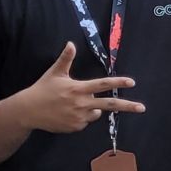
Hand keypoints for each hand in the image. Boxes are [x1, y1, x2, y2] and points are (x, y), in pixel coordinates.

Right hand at [16, 42, 144, 133]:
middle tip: (142, 108)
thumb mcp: (54, 73)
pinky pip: (85, 121)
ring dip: (91, 108)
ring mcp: (79, 117)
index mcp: (78, 88)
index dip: (117, 82)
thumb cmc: (42, 89)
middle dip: (127, 106)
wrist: (28, 111)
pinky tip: (67, 113)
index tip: (132, 82)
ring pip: (96, 112)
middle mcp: (81, 103)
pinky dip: (81, 117)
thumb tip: (70, 43)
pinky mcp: (75, 127)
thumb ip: (65, 59)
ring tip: (72, 104)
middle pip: (109, 104)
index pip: (102, 84)